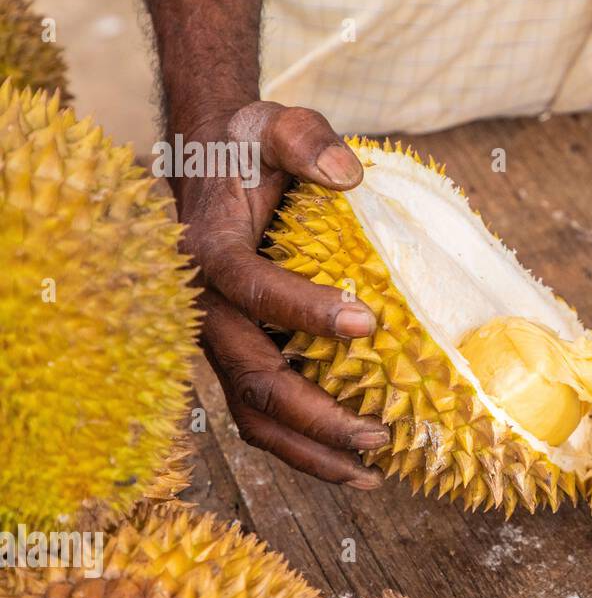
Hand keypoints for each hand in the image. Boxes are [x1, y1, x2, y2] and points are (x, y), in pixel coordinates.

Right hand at [175, 101, 388, 487]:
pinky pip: (265, 414)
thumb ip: (305, 139)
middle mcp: (206, 309)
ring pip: (254, 414)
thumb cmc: (250, 148)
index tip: (367, 320)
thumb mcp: (274, 124)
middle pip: (253, 378)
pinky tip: (355, 467)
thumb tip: (349, 174)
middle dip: (316, 414)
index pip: (253, 290)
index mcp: (210, 254)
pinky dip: (305, 446)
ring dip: (311, 451)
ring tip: (372, 474)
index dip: (305, 310)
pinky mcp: (241, 357)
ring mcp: (221, 341)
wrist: (213, 167)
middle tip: (380, 432)